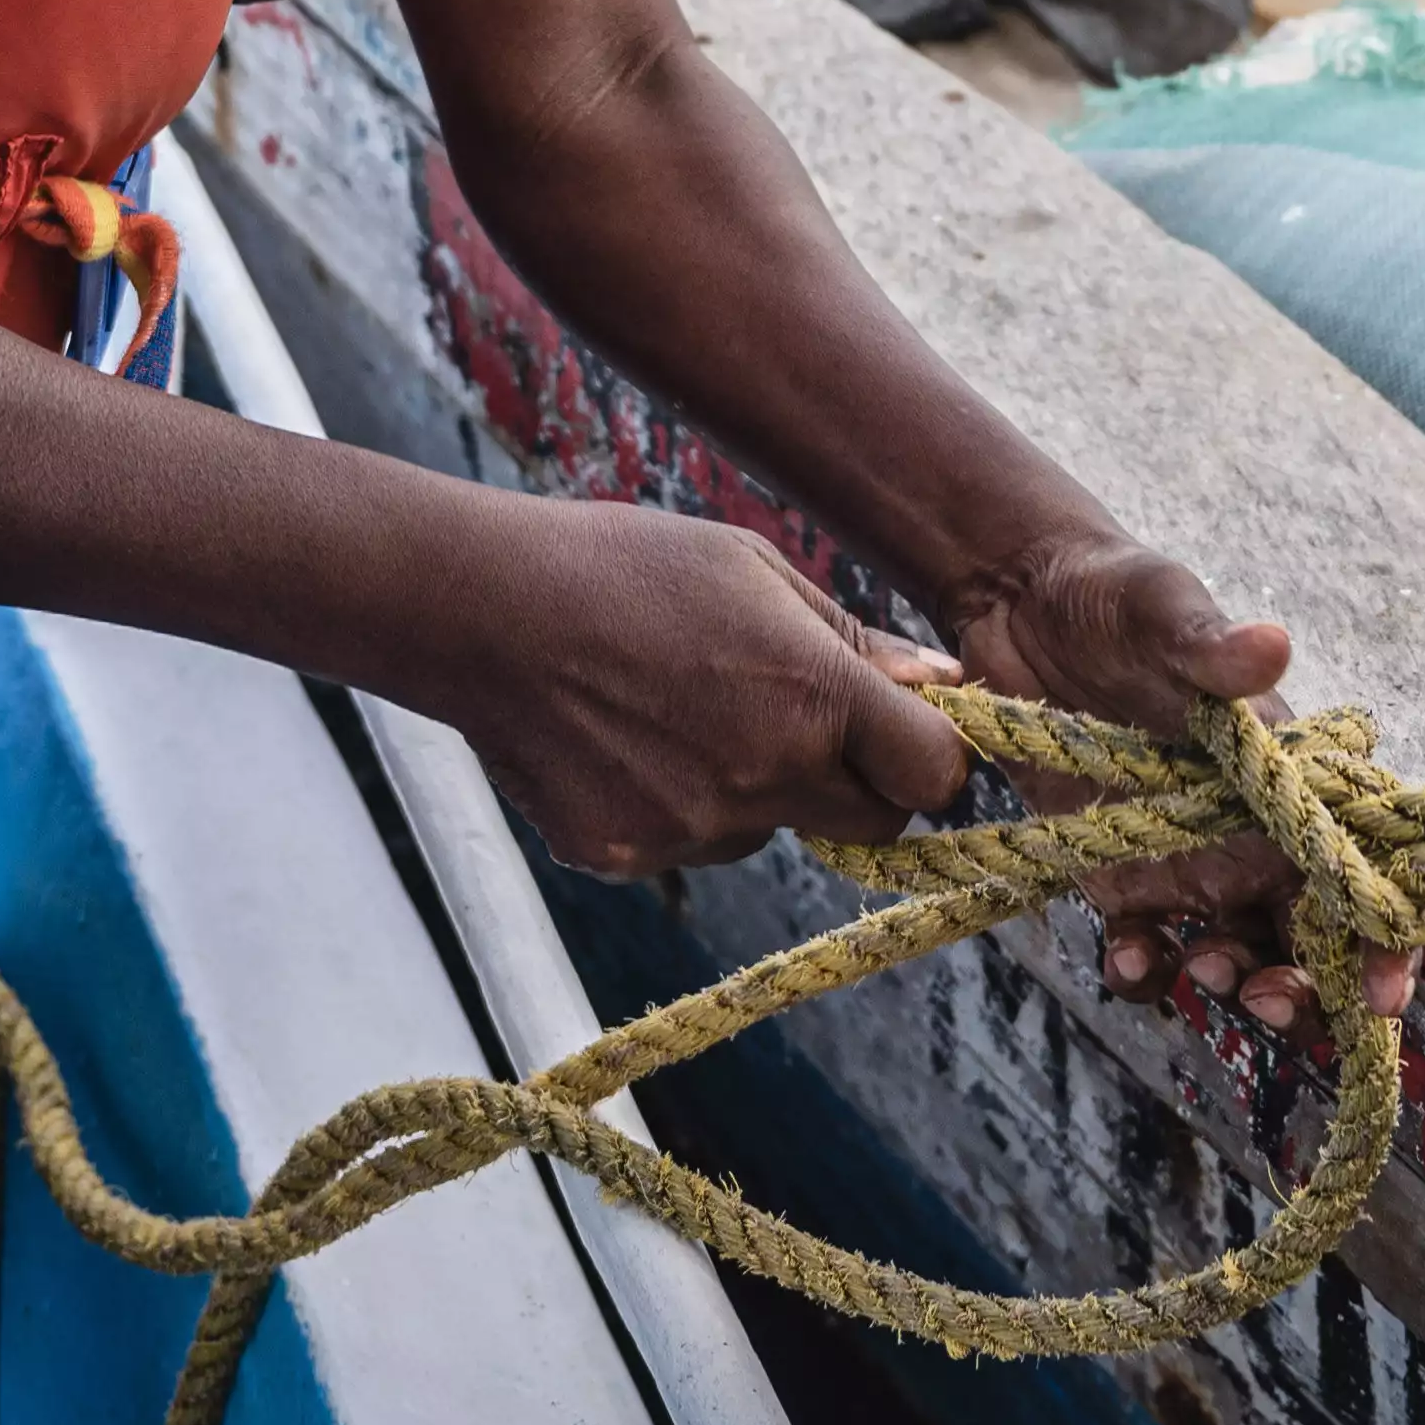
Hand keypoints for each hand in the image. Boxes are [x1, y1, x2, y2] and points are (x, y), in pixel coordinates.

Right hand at [421, 497, 974, 878]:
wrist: (484, 611)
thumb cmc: (626, 566)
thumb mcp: (753, 569)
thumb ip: (853, 639)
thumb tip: (941, 684)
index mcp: (812, 696)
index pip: (933, 775)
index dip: (935, 759)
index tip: (912, 737)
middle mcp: (764, 778)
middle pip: (870, 824)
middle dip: (861, 784)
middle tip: (804, 723)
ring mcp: (693, 831)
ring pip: (770, 831)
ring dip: (757, 788)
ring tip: (679, 707)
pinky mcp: (627, 858)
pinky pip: (689, 846)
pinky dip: (678, 806)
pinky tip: (628, 740)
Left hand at [935, 531, 1417, 1039]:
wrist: (1023, 607)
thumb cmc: (1116, 595)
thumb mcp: (1160, 607)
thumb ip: (1211, 642)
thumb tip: (1272, 645)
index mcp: (1289, 773)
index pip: (1364, 859)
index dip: (1388, 931)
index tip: (1383, 987)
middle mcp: (1253, 828)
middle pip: (1314, 932)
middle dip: (1313, 986)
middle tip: (1272, 997)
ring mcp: (1190, 860)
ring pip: (1242, 954)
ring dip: (1236, 983)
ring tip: (1203, 970)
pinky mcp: (1123, 877)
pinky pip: (1149, 948)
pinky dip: (1145, 970)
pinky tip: (1126, 957)